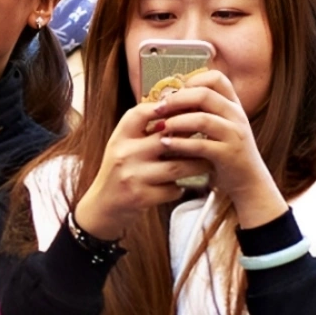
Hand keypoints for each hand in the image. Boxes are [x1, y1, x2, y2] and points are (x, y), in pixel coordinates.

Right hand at [73, 101, 210, 240]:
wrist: (103, 206)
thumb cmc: (119, 172)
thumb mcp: (124, 146)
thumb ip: (145, 131)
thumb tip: (181, 112)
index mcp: (120, 137)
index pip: (141, 113)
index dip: (165, 107)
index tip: (187, 108)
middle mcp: (124, 153)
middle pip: (167, 139)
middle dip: (192, 139)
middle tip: (212, 138)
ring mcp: (132, 176)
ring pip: (176, 167)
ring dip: (197, 166)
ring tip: (208, 163)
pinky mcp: (141, 197)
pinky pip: (172, 189)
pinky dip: (180, 188)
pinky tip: (181, 186)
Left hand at [154, 70, 286, 227]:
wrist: (248, 181)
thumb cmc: (226, 153)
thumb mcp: (219, 127)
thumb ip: (202, 111)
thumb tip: (169, 100)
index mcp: (233, 105)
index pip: (217, 79)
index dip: (193, 80)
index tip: (175, 92)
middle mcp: (237, 116)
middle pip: (205, 95)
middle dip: (177, 100)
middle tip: (158, 108)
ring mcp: (234, 135)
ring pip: (203, 119)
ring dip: (177, 121)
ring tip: (160, 126)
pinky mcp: (229, 155)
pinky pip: (202, 145)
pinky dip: (181, 144)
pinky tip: (166, 144)